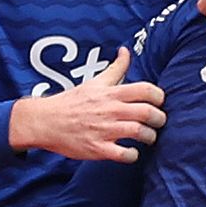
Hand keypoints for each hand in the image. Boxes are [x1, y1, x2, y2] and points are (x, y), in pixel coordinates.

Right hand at [7, 49, 165, 161]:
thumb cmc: (72, 102)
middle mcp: (110, 110)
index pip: (146, 90)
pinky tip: (132, 152)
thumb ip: (115, 69)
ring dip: (150, 137)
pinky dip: (133, 155)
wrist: (45, 121)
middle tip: (157, 122)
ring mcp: (104, 130)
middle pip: (148, 112)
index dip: (159, 97)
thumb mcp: (94, 81)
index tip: (158, 103)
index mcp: (111, 93)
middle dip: (159, 119)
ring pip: (139, 132)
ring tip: (148, 138)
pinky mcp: (98, 148)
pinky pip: (123, 154)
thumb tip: (125, 51)